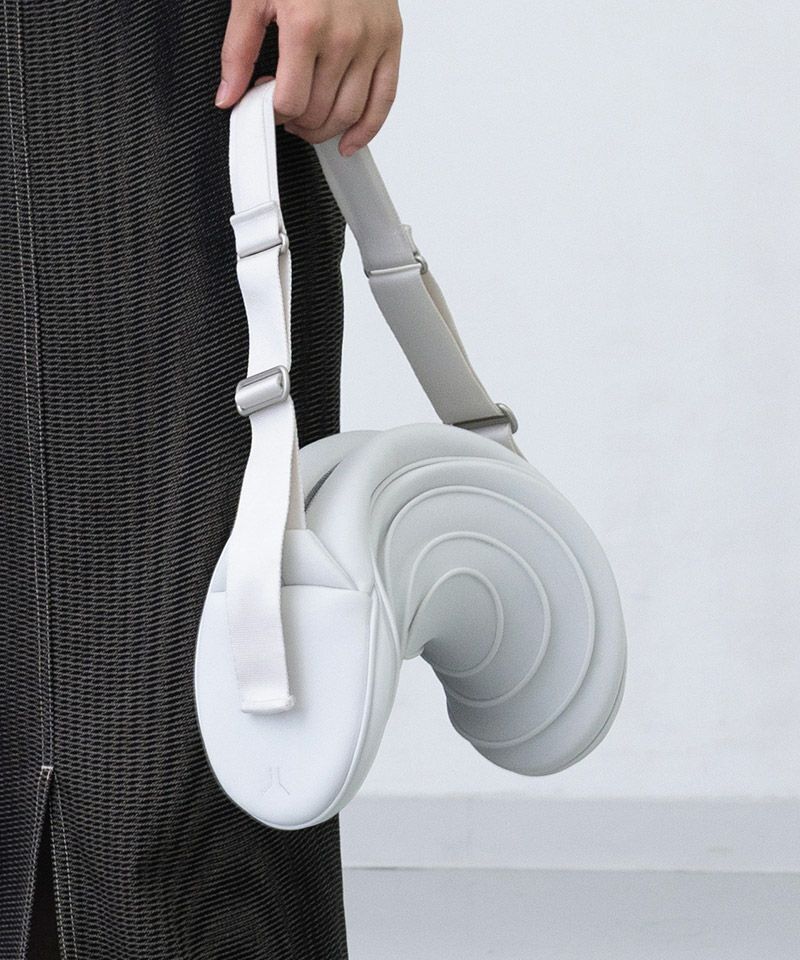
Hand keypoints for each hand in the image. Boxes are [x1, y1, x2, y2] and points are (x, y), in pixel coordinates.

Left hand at [216, 0, 402, 156]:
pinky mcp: (391, 42)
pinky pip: (384, 100)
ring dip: (325, 131)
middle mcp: (344, 37)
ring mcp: (371, 42)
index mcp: (307, 25)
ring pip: (349, 114)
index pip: (291, 101)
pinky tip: (350, 141)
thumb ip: (237, 50)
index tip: (267, 104)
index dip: (274, 112)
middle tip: (286, 113)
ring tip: (310, 122)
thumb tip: (228, 96)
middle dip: (298, 123)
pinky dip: (367, 130)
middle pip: (320, 113)